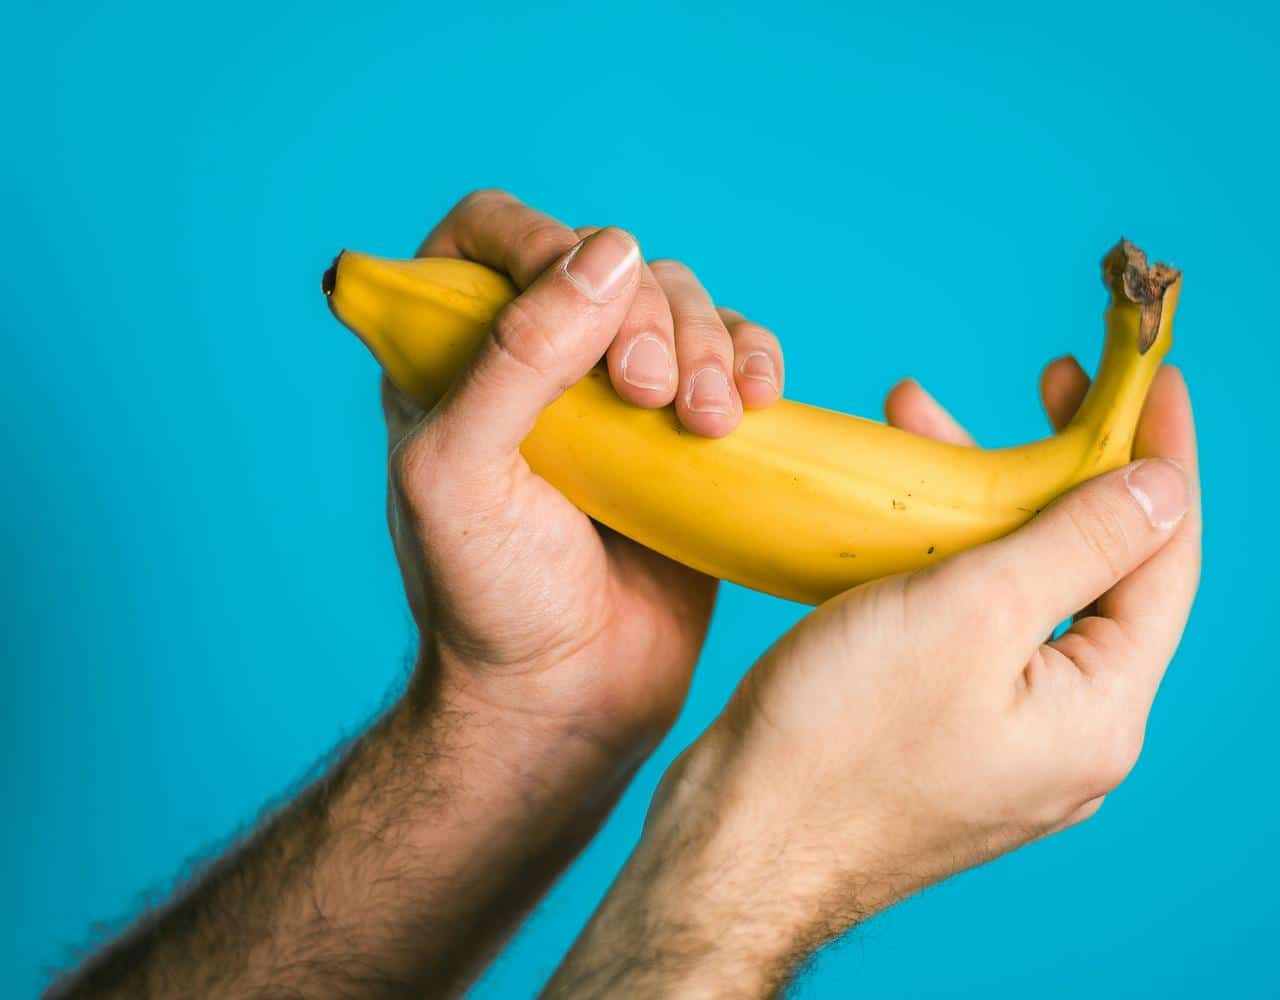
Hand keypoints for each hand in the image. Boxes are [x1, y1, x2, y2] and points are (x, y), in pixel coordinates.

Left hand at [385, 190, 789, 765]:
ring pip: (682, 304)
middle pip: (608, 261)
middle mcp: (539, 361)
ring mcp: (620, 397)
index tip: (578, 293)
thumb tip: (609, 252)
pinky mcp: (691, 435)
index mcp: (455, 355)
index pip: (492, 232)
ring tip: (709, 423)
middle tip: (645, 395)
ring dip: (709, 344)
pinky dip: (754, 363)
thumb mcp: (460, 473)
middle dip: (643, 313)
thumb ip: (514, 356)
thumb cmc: (489, 598)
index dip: (539, 238)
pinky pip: (735, 359)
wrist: (566, 698)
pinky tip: (756, 405)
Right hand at [546, 361, 1200, 996]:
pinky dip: (946, 556)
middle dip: (1063, 467)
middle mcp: (1069, 733)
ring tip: (926, 421)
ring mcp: (1006, 738)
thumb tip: (1164, 490)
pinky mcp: (944, 733)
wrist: (735, 843)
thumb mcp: (972, 612)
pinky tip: (897, 511)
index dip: (1162, 458)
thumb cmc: (841, 734)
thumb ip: (1080, 543)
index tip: (1155, 377)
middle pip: (1096, 572)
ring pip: (1023, 592)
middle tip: (1050, 384)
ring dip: (985, 502)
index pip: (1163, 560)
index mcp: (1099, 712)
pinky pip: (972, 625)